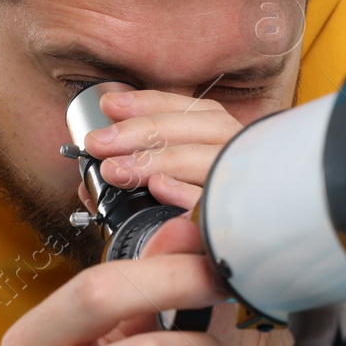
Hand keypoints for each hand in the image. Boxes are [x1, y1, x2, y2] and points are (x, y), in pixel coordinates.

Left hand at [78, 88, 239, 210]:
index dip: (145, 104)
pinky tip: (158, 187)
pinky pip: (213, 199)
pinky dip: (185, 191)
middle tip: (99, 145)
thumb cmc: (201, 205)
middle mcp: (236, 147)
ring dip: (155, 160)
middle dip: (139, 132)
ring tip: (116, 170)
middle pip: (194, 128)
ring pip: (203, 158)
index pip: (185, 108)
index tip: (109, 106)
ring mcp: (243, 177)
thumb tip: (93, 174)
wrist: (251, 242)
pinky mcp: (242, 211)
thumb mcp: (172, 178)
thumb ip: (140, 168)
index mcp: (219, 131)